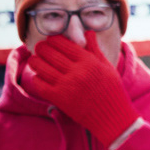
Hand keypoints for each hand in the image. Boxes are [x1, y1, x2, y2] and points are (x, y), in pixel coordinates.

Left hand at [27, 32, 138, 147]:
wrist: (113, 118)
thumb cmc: (112, 91)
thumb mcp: (107, 67)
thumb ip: (95, 49)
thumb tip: (87, 32)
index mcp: (88, 61)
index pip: (61, 43)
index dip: (52, 39)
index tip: (52, 41)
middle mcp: (76, 71)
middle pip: (47, 52)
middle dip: (41, 48)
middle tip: (41, 49)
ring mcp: (66, 85)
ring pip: (39, 66)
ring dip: (35, 61)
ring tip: (37, 61)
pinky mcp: (59, 98)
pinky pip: (39, 83)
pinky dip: (37, 78)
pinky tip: (42, 77)